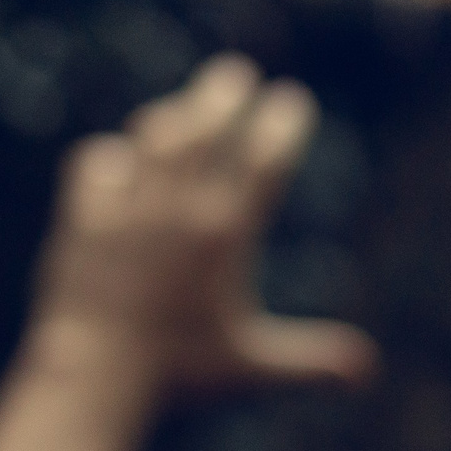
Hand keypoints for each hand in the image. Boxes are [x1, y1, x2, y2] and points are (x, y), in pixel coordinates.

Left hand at [25, 54, 377, 400]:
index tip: (293, 102)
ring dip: (170, 116)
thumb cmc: (179, 374)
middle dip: (225, 94)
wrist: (97, 374)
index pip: (267, 158)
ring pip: (153, 136)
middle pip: (207, 126)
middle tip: (235, 75)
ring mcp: (129, 208)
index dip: (285, 124)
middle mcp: (179, 208)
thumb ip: (309, 361)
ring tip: (180, 112)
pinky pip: (95, 165)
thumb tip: (367, 370)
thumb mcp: (251, 367)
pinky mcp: (83, 218)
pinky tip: (116, 160)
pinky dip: (108, 158)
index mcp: (227, 232)